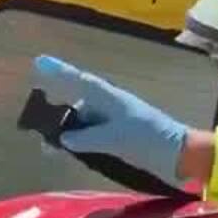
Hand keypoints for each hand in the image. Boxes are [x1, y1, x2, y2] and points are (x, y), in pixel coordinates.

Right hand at [31, 55, 189, 184]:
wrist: (179, 155)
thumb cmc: (149, 140)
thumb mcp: (115, 139)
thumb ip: (87, 138)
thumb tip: (65, 139)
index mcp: (110, 98)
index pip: (80, 81)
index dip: (59, 71)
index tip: (39, 62)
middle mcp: (111, 107)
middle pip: (79, 107)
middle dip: (61, 119)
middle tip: (44, 136)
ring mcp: (116, 123)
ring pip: (85, 125)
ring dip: (70, 135)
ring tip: (53, 150)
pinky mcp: (121, 139)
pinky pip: (94, 137)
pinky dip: (82, 144)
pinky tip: (73, 153)